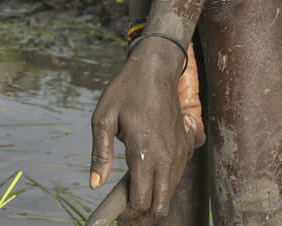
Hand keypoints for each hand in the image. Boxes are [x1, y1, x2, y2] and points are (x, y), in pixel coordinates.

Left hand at [88, 36, 193, 222]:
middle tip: (125, 216)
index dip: (127, 213)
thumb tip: (95, 184)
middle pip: (161, 206)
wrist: (156, 69)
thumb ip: (99, 154)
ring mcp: (179, 152)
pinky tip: (147, 178)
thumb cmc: (126, 90)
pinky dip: (164, 185)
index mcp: (144, 152)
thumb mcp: (103, 118)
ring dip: (153, 202)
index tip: (115, 215)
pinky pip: (176, 176)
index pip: (141, 200)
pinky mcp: (186, 146)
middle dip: (143, 217)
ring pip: (170, 193)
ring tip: (132, 200)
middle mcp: (166, 157)